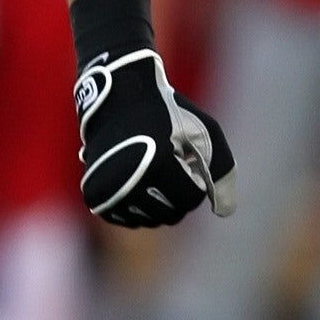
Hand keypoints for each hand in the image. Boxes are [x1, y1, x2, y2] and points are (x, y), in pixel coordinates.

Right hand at [75, 46, 235, 226]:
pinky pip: (129, 219)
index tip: (186, 156)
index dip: (196, 177)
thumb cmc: (167, 114)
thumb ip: (223, 172)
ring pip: (150, 220)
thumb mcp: (204, 133)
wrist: (118, 99)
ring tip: (153, 168)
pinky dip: (139, 206)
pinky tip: (139, 180)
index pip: (192, 198)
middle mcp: (127, 183)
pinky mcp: (95, 197)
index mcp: (156, 166)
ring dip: (159, 201)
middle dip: (179, 192)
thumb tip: (224, 212)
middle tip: (169, 162)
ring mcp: (107, 192)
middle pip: (172, 214)